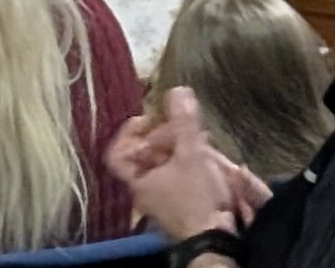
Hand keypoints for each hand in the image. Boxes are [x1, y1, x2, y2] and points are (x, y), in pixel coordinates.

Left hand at [104, 88, 272, 239]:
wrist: (217, 242)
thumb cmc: (197, 200)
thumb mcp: (192, 155)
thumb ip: (184, 122)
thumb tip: (178, 90)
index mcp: (139, 181)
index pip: (117, 154)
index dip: (128, 132)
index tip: (148, 117)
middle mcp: (148, 193)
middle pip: (147, 157)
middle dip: (168, 137)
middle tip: (185, 127)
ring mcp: (167, 202)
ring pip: (170, 168)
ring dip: (187, 151)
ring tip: (205, 143)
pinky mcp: (186, 209)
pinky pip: (186, 181)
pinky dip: (197, 168)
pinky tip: (216, 163)